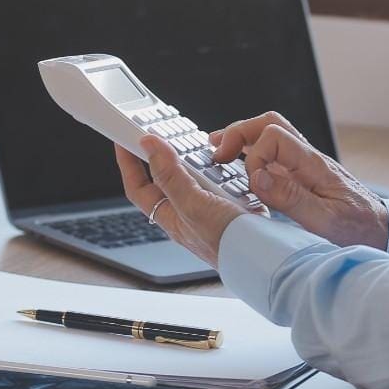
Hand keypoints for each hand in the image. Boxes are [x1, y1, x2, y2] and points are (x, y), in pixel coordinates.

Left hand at [116, 137, 245, 268]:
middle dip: (166, 155)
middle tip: (165, 133)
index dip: (127, 163)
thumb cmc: (227, 243)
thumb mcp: (192, 205)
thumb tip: (150, 146)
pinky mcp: (232, 204)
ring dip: (200, 160)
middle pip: (167, 177)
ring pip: (197, 176)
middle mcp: (188, 213)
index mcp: (171, 217)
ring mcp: (210, 208)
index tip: (124, 139)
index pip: (138, 187)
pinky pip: (223, 180)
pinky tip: (231, 164)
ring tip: (202, 148)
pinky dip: (225, 168)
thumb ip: (170, 175)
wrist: (265, 255)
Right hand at [211, 112, 388, 250]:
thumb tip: (257, 178)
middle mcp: (308, 159)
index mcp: (314, 164)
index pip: (274, 136)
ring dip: (242, 139)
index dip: (254, 156)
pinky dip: (251, 154)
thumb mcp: (325, 220)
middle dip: (239, 133)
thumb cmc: (358, 228)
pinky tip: (238, 166)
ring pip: (270, 134)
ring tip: (218, 152)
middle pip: (270, 123)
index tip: (250, 183)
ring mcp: (305, 165)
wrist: (382, 231)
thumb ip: (291, 198)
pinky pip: (274, 154)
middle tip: (217, 153)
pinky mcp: (303, 176)